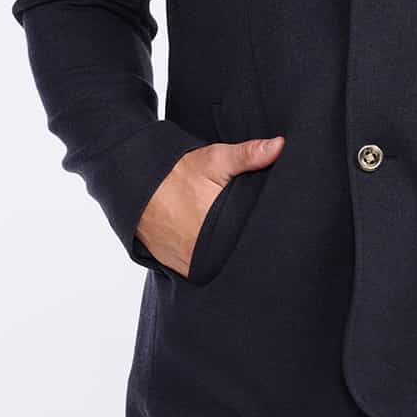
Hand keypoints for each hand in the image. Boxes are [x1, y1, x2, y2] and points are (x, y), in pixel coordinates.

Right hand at [137, 135, 284, 278]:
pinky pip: (204, 271)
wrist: (136, 185)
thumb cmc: (178, 172)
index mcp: (218, 228)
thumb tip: (280, 145)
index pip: (253, 241)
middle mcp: (203, 253)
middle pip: (238, 256)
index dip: (265, 235)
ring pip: (222, 267)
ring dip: (230, 257)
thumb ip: (249, 155)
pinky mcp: (180, 269)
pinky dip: (213, 263)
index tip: (277, 230)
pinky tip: (220, 249)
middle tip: (258, 233)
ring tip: (238, 242)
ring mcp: (190, 264)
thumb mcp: (215, 159)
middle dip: (248, 246)